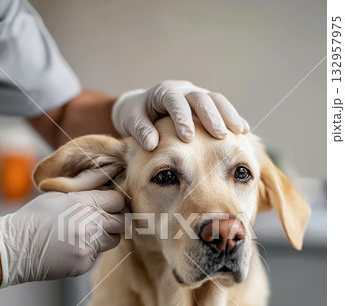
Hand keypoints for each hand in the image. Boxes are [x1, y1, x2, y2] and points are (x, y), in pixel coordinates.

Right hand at [0, 183, 124, 287]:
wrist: (15, 247)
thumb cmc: (36, 217)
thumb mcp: (59, 194)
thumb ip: (87, 187)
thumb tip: (111, 173)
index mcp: (83, 203)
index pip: (118, 200)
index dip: (114, 202)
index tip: (108, 205)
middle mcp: (89, 224)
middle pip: (121, 222)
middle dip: (114, 220)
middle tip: (101, 220)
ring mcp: (88, 245)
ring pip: (113, 239)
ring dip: (105, 236)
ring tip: (85, 233)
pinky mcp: (85, 262)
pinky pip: (98, 255)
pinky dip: (89, 251)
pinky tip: (72, 247)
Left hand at [111, 80, 249, 150]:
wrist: (143, 108)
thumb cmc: (136, 116)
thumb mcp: (132, 121)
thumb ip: (140, 130)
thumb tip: (152, 144)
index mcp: (164, 92)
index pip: (175, 101)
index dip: (182, 119)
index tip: (187, 139)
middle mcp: (184, 90)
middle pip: (201, 98)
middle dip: (212, 116)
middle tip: (220, 135)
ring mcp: (198, 96)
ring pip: (217, 100)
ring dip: (229, 115)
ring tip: (240, 132)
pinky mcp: (207, 106)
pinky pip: (223, 109)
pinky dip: (233, 119)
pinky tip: (244, 132)